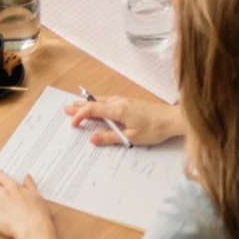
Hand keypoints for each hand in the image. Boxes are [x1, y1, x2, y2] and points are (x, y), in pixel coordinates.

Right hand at [65, 95, 186, 146]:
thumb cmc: (154, 129)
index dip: (80, 115)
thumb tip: (92, 139)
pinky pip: (109, 101)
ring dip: (89, 104)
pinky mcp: (131, 103)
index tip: (72, 124)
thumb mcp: (131, 137)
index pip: (93, 110)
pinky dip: (99, 103)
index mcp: (118, 109)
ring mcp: (126, 101)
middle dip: (80, 106)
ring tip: (77, 105)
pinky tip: (99, 105)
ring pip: (102, 100)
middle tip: (66, 108)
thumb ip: (110, 137)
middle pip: (95, 102)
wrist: (172, 119)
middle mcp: (120, 102)